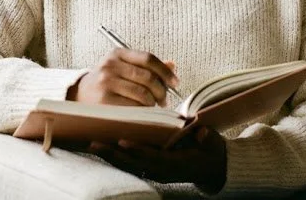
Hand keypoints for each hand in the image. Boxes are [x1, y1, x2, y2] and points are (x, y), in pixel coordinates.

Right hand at [68, 49, 179, 106]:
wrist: (79, 95)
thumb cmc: (106, 82)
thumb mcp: (123, 67)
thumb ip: (146, 66)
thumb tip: (172, 64)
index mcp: (117, 54)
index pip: (148, 58)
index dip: (165, 71)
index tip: (175, 82)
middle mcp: (110, 66)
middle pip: (148, 77)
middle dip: (162, 91)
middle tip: (164, 100)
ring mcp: (106, 83)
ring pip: (142, 94)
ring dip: (153, 103)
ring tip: (152, 106)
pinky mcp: (104, 100)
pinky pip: (133, 107)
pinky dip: (142, 111)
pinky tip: (141, 112)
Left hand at [89, 126, 226, 189]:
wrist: (212, 168)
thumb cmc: (210, 151)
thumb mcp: (212, 143)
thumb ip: (206, 138)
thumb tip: (200, 132)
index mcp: (176, 165)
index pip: (154, 158)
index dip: (138, 151)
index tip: (122, 142)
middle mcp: (162, 172)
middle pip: (134, 165)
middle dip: (114, 155)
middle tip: (95, 143)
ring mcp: (155, 173)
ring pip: (129, 166)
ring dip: (110, 156)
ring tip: (92, 144)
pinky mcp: (150, 170)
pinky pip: (130, 165)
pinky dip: (115, 158)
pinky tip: (102, 148)